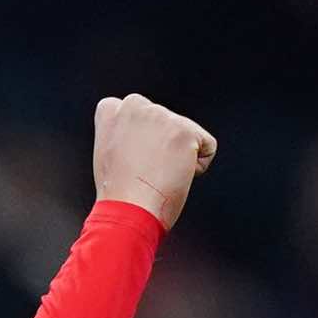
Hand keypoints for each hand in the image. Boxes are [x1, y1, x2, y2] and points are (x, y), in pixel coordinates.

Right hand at [93, 93, 216, 229]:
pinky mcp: (184, 130)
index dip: (140, 138)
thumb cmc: (119, 195)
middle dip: (162, 146)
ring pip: (186, 135)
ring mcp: (160, 117)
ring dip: (178, 157)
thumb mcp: (110, 154)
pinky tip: (175, 178)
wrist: (128, 211)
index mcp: (113, 111)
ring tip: (156, 176)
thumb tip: (150, 137)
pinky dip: (198, 167)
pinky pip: (207, 147)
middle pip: (166, 123)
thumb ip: (125, 134)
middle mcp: (135, 106)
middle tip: (143, 172)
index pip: (136, 109)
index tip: (131, 161)